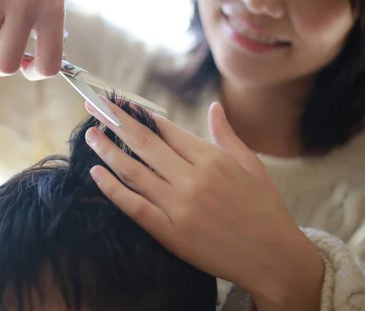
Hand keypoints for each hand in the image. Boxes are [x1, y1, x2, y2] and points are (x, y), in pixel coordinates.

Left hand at [84, 99, 323, 309]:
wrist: (275, 258)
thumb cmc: (265, 209)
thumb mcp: (251, 165)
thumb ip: (227, 135)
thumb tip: (214, 107)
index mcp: (213, 159)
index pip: (167, 129)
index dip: (140, 115)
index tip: (121, 105)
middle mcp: (193, 178)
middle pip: (145, 143)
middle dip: (116, 121)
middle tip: (94, 107)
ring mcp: (180, 206)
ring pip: (134, 171)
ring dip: (108, 150)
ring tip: (90, 135)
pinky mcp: (171, 233)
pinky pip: (135, 206)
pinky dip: (113, 189)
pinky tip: (96, 173)